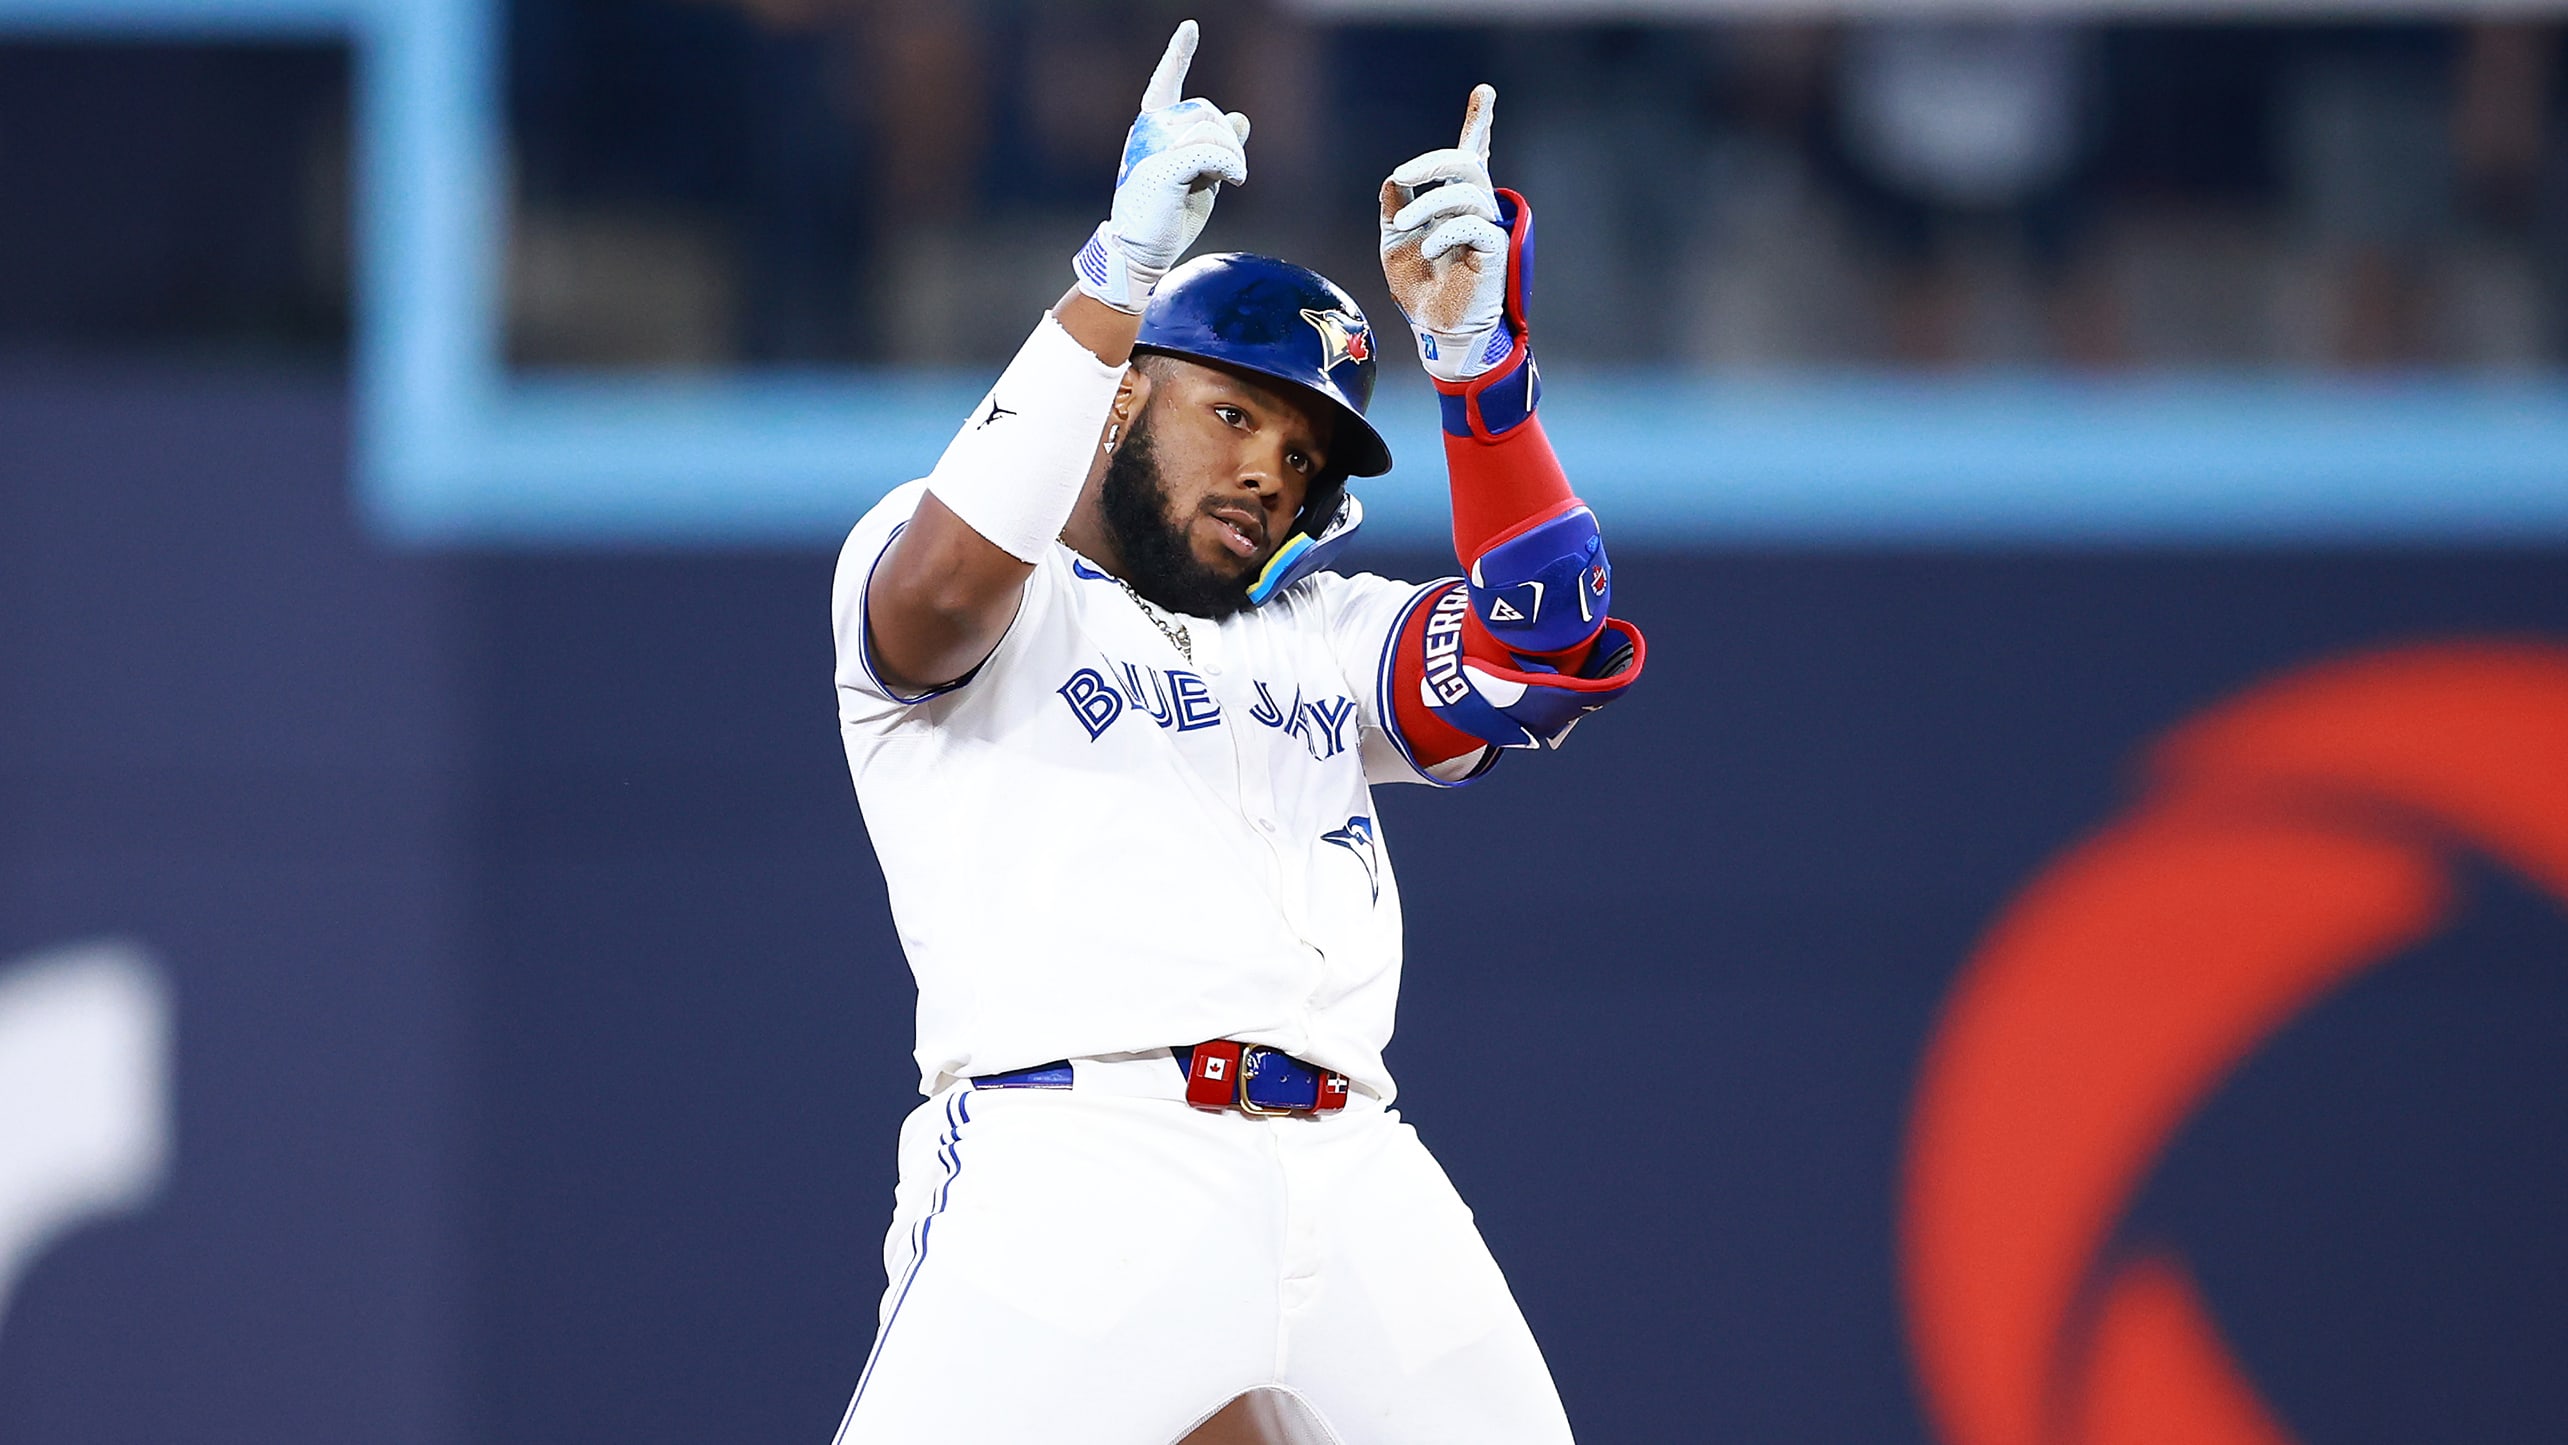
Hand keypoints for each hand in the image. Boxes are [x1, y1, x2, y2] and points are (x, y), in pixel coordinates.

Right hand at [1072, 20, 1250, 313]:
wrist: (1143, 251)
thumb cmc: (1169, 215)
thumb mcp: (1200, 176)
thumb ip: (1217, 147)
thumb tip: (1241, 118)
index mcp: (1151, 129)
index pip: (1165, 84)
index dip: (1178, 55)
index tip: (1190, 29)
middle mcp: (1148, 132)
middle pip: (1205, 112)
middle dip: (1227, 140)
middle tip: (1230, 173)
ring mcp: (1152, 147)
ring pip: (1212, 130)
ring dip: (1231, 156)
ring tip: (1228, 181)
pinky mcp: (1163, 168)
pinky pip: (1211, 151)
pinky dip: (1230, 165)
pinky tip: (1234, 181)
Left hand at [1379, 85, 1510, 382]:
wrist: (1432, 327)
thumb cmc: (1418, 285)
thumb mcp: (1395, 240)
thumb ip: (1396, 208)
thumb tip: (1395, 181)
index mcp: (1452, 202)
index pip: (1470, 155)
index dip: (1479, 124)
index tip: (1485, 91)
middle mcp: (1473, 209)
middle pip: (1465, 164)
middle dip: (1434, 161)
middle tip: (1403, 174)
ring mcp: (1486, 228)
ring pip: (1466, 192)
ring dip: (1429, 204)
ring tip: (1405, 228)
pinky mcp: (1493, 251)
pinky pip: (1473, 225)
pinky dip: (1445, 232)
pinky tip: (1429, 250)